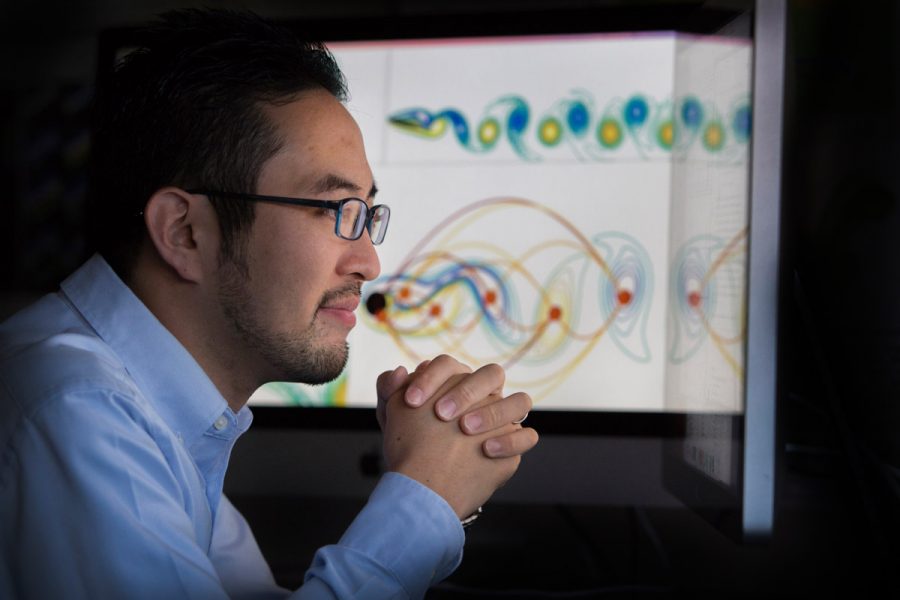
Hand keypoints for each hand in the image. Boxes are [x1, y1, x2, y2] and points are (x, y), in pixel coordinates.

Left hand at [379, 371, 526, 518]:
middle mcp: (484, 396)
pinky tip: (486, 450)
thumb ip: (389, 390)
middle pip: (492, 374)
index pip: (449, 365)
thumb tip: (398, 370)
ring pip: (520, 401)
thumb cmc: (410, 443)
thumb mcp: (393, 417)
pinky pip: (527, 437)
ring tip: (464, 429)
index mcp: (456, 381)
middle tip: (441, 414)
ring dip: (493, 411)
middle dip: (466, 391)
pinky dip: (511, 440)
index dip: (430, 378)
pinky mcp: (513, 445)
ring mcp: (503, 420)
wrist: (423, 484)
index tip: (410, 402)